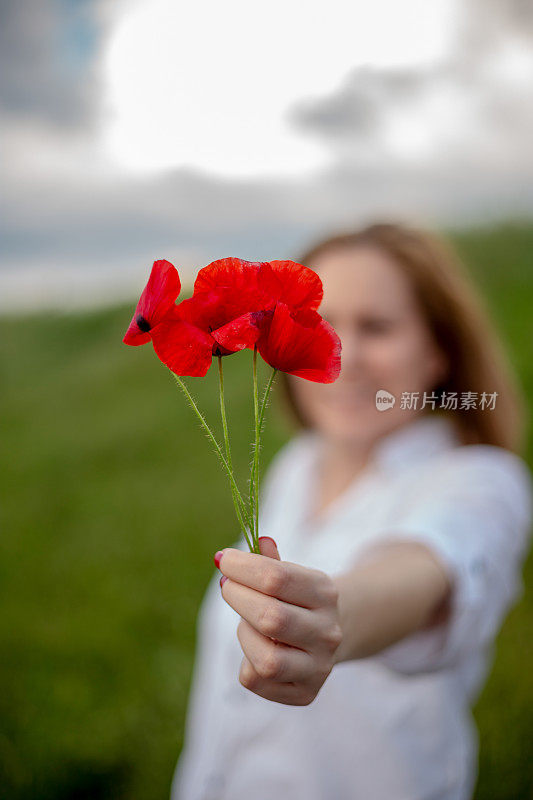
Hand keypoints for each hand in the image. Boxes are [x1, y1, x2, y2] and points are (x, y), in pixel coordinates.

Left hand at [215, 537, 342, 705]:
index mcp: (324, 593)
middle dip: (237, 597)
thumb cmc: (297, 599)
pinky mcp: (305, 693)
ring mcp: (319, 667)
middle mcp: (327, 632)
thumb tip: (233, 555)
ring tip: (248, 623)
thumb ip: (266, 563)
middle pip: (270, 618)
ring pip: (266, 659)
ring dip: (245, 634)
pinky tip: (256, 648)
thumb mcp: (290, 574)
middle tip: (226, 586)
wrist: (328, 634)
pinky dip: (246, 662)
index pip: (277, 577)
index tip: (224, 561)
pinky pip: (256, 680)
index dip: (243, 567)